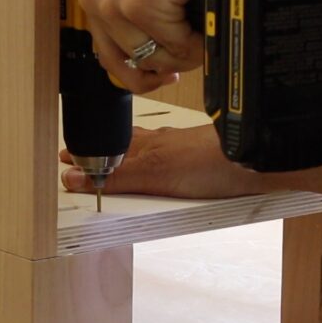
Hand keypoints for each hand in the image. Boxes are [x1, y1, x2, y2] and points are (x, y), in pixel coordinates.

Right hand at [60, 125, 264, 198]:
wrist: (252, 160)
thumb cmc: (209, 162)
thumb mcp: (153, 174)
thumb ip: (117, 177)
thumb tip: (76, 177)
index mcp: (146, 145)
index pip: (109, 148)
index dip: (89, 155)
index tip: (68, 159)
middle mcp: (164, 144)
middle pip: (128, 148)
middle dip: (108, 156)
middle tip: (86, 163)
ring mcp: (183, 151)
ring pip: (151, 153)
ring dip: (133, 159)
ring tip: (119, 165)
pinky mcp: (202, 163)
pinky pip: (173, 165)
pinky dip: (160, 166)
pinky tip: (166, 176)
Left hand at [76, 0, 221, 92]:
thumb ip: (134, 14)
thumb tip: (156, 52)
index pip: (108, 54)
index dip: (139, 71)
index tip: (161, 72)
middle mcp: (97, 3)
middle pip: (132, 61)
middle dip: (165, 65)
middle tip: (186, 59)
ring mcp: (118, 7)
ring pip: (155, 57)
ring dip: (183, 55)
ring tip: (198, 41)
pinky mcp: (144, 6)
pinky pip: (176, 43)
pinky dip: (195, 43)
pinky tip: (203, 30)